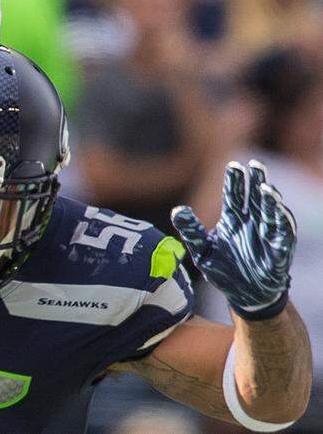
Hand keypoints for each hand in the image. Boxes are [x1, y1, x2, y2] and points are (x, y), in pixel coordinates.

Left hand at [172, 161, 296, 320]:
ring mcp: (267, 235)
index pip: (234, 195)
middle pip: (256, 197)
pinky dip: (282, 223)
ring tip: (267, 189)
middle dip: (257, 181)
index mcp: (233, 219)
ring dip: (271, 201)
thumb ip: (191, 231)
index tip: (234, 165)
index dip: (235, 180)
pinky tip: (280, 213)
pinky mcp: (279, 251)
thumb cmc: (223, 269)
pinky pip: (283, 235)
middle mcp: (252, 223)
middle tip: (255, 165)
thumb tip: (177, 210)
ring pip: (271, 213)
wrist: (243, 295)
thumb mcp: (202, 251)